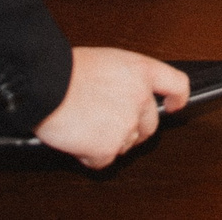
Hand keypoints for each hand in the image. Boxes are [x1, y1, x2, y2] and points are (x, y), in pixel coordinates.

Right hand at [34, 47, 190, 169]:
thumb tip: (126, 94)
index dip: (177, 98)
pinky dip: (90, 155)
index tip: (173, 105)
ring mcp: (127, 124)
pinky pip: (104, 160)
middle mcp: (140, 98)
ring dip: (108, 140)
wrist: (45, 84)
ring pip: (126, 143)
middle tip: (107, 122)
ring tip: (85, 123)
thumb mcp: (107, 61)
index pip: (177, 85)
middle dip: (133, 128)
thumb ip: (125, 79)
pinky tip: (78, 137)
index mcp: (142, 71)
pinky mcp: (109, 146)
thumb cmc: (66, 69)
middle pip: (150, 125)